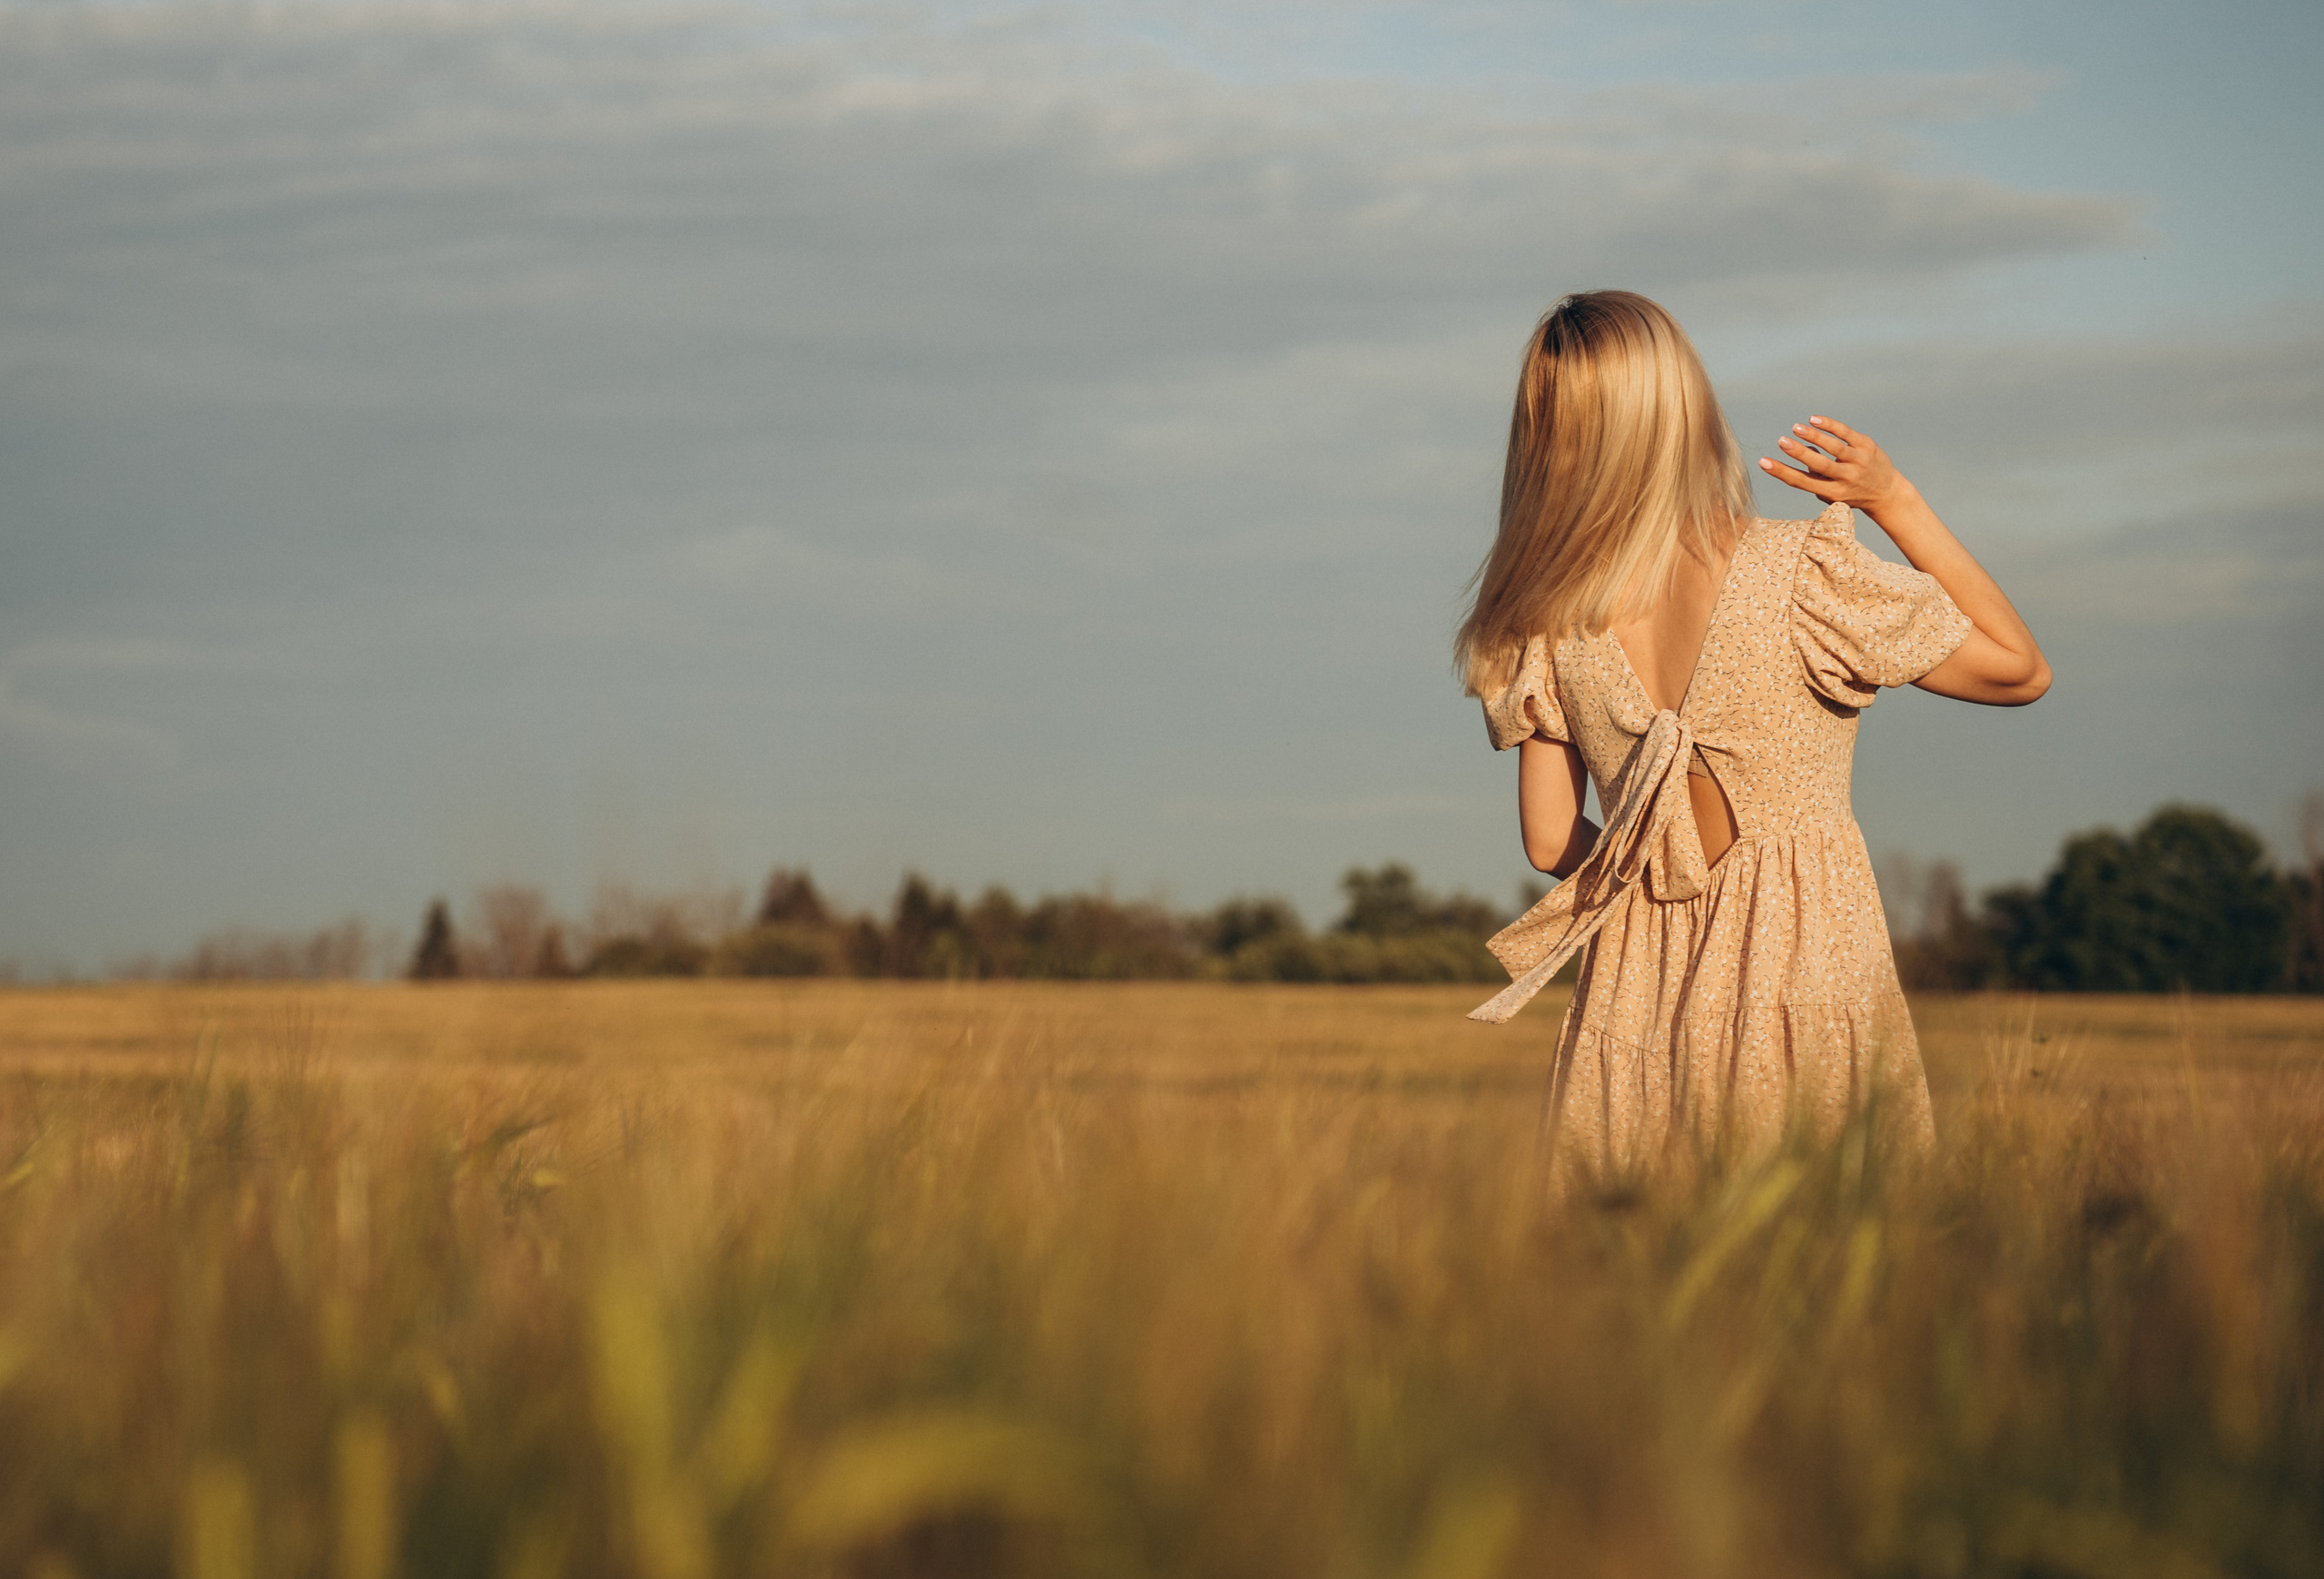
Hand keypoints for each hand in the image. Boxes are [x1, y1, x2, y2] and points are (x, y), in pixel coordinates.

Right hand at [1758, 416, 1914, 516]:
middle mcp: (1846, 479)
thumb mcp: (1831, 493)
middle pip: (1819, 465)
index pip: (1803, 482)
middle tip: (1781, 442)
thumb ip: (1815, 477)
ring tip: (1796, 428)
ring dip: (1814, 436)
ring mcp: (1859, 462)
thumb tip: (1803, 451)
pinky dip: (1830, 426)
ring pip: (1834, 448)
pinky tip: (1814, 419)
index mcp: (1833, 493)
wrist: (1887, 493)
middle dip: (1799, 453)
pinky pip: (1847, 434)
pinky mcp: (1867, 447)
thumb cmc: (1851, 492)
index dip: (1782, 472)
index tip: (1763, 462)